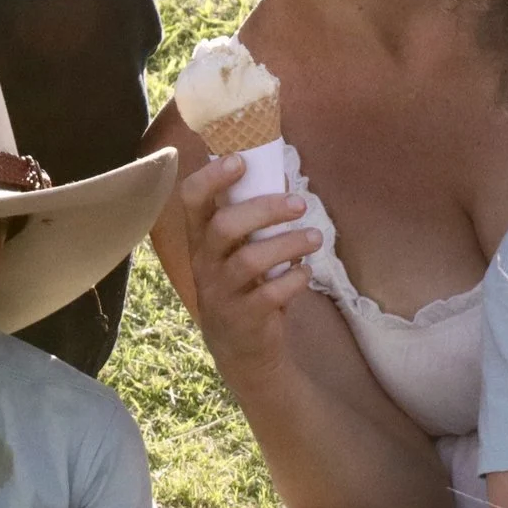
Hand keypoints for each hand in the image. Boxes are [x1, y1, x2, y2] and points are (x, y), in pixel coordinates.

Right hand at [173, 154, 320, 376]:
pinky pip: (270, 294)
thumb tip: (283, 176)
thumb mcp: (238, 249)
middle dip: (265, 209)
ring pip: (249, 260)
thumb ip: (255, 217)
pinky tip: (305, 271)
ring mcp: (221, 292)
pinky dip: (294, 278)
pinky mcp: (243, 318)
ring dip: (289, 244)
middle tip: (299, 204)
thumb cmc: (243, 284)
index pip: (191, 199)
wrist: (239, 348)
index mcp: (200, 238)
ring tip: (316, 237)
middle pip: (224, 227)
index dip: (211, 176)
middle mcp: (204, 263)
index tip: (239, 159)